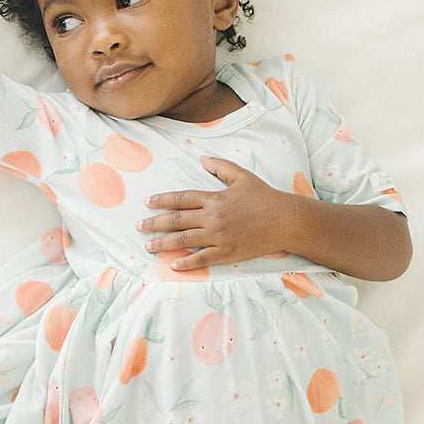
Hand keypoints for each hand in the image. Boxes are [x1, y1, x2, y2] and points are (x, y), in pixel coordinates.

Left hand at [137, 157, 294, 269]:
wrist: (285, 220)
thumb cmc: (265, 198)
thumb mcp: (243, 177)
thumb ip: (221, 167)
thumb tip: (202, 158)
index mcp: (214, 198)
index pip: (182, 198)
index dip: (163, 200)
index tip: (148, 203)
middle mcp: (212, 217)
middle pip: (176, 220)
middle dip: (154, 223)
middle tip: (139, 226)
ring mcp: (218, 236)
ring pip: (183, 240)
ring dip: (163, 243)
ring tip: (148, 246)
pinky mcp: (226, 252)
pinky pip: (201, 258)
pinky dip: (186, 262)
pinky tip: (173, 265)